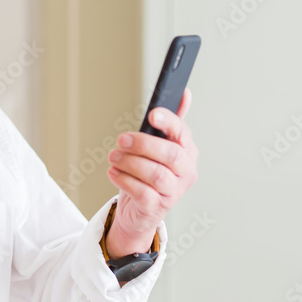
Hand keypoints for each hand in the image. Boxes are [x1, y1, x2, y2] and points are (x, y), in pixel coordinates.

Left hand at [105, 89, 197, 257]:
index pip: (182, 133)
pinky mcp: (157, 207)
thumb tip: (184, 93)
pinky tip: (113, 172)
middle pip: (171, 155)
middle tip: (121, 140)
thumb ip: (170, 123)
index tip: (152, 114)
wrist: (140, 209)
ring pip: (155, 174)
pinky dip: (124, 180)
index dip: (169, 122)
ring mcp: (173, 191)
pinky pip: (142, 192)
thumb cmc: (148, 173)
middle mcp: (186, 172)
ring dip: (130, 163)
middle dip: (143, 144)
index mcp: (187, 152)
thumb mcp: (158, 146)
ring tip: (113, 157)